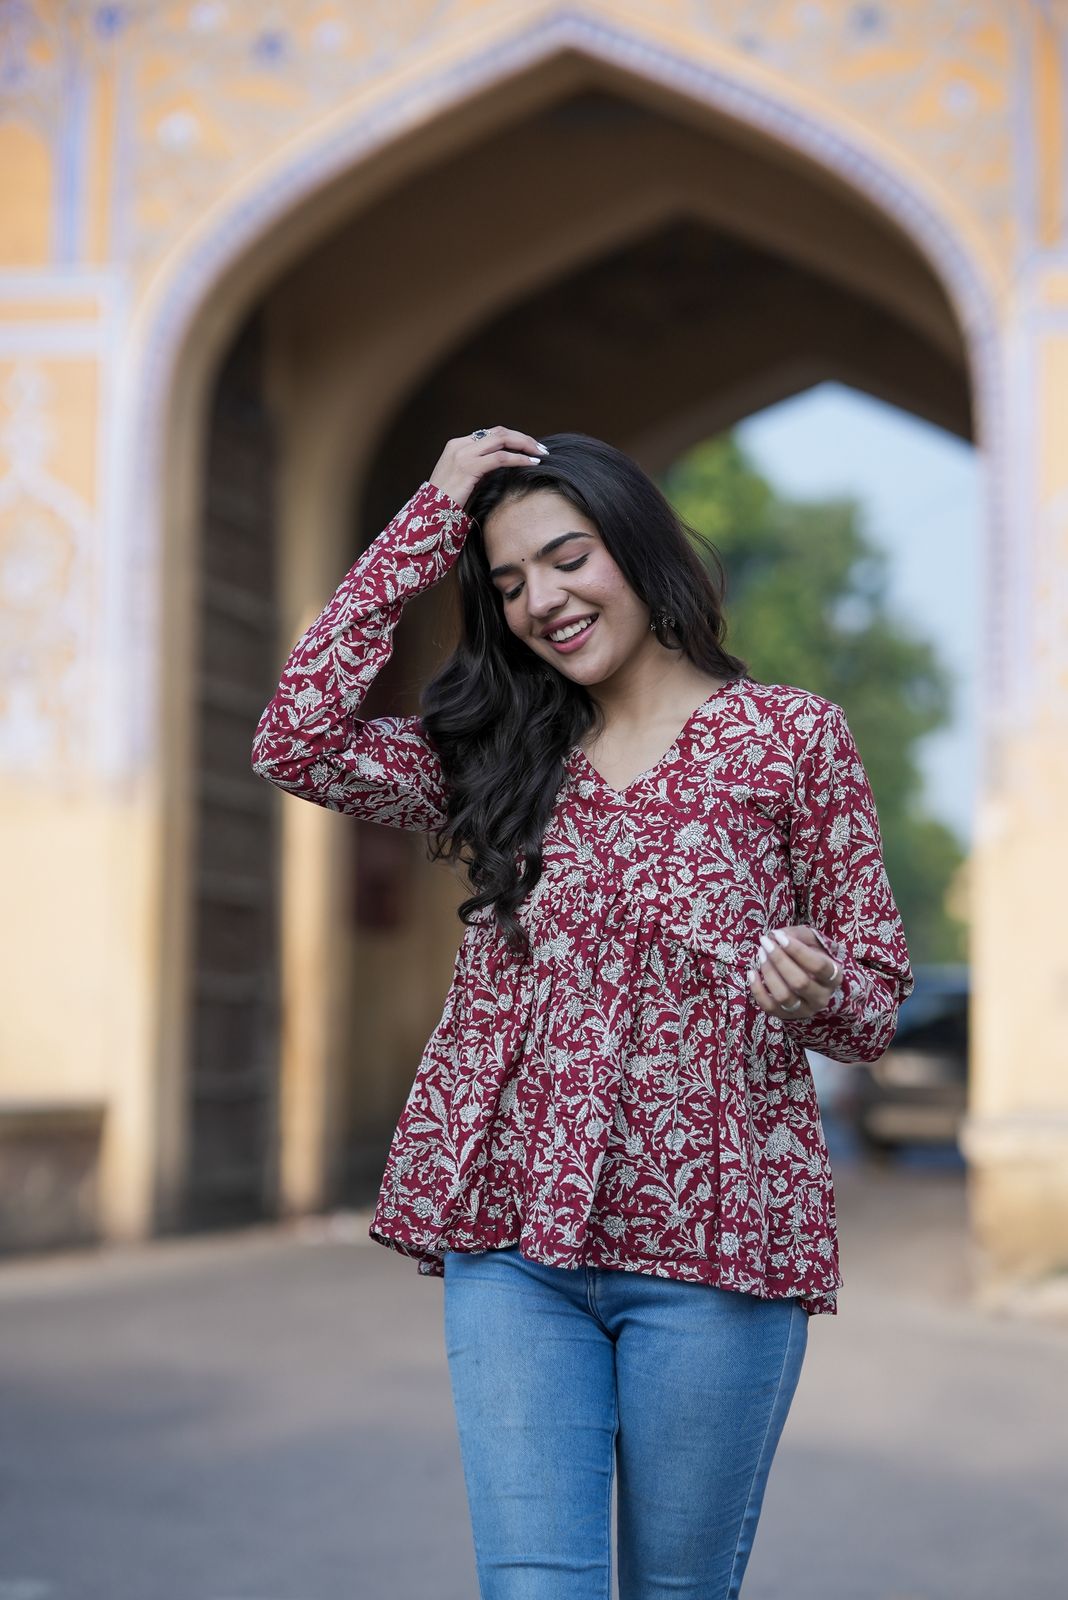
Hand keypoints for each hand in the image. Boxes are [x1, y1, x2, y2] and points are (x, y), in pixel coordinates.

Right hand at [429, 426, 548, 509]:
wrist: (427, 516)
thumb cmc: (447, 504)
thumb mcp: (466, 481)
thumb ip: (481, 470)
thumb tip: (506, 466)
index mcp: (457, 445)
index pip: (491, 434)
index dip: (513, 438)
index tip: (529, 448)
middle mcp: (460, 445)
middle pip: (499, 432)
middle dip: (523, 438)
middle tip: (541, 449)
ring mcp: (463, 454)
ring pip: (501, 439)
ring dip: (524, 444)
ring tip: (540, 454)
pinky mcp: (468, 467)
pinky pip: (500, 457)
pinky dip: (518, 458)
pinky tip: (530, 463)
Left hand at [747, 925, 842, 1019]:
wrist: (807, 976)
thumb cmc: (809, 955)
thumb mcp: (810, 940)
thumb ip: (797, 934)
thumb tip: (776, 935)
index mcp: (833, 977)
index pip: (818, 966)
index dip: (797, 950)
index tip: (779, 936)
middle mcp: (821, 997)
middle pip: (800, 982)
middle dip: (779, 960)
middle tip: (766, 943)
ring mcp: (804, 1010)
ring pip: (784, 996)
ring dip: (768, 973)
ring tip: (761, 954)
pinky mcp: (786, 1016)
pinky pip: (769, 1007)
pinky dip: (757, 990)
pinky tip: (752, 972)